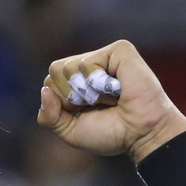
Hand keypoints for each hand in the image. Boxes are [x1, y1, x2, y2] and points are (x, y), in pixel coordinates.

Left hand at [36, 40, 185, 163]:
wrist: (141, 134)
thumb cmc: (112, 133)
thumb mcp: (70, 132)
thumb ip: (49, 116)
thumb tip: (44, 90)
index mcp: (77, 82)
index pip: (49, 83)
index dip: (62, 103)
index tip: (86, 113)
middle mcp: (89, 66)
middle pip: (55, 70)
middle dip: (71, 96)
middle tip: (97, 104)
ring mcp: (104, 56)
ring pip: (68, 66)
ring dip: (87, 91)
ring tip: (110, 97)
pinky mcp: (119, 50)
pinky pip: (88, 62)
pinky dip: (98, 81)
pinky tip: (117, 88)